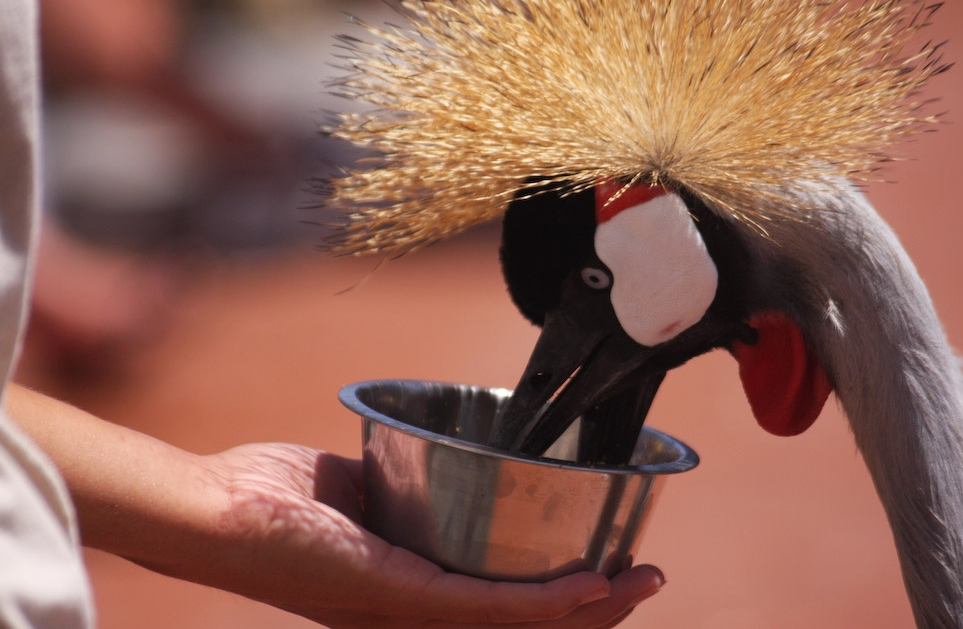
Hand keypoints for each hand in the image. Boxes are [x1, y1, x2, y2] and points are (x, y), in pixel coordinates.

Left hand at [5, 386, 663, 627]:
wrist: (216, 513)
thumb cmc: (274, 499)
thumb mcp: (357, 483)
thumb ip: (397, 480)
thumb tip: (424, 453)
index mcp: (413, 589)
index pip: (504, 602)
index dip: (562, 592)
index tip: (606, 561)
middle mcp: (418, 613)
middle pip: (528, 622)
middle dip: (594, 606)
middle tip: (643, 576)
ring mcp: (412, 611)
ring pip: (523, 622)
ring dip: (590, 605)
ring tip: (638, 580)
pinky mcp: (402, 596)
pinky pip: (490, 605)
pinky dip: (547, 598)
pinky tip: (591, 580)